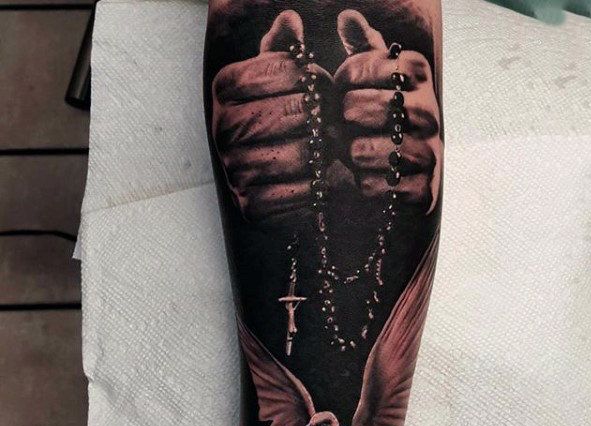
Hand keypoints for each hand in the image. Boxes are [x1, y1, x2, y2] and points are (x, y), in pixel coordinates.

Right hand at [212, 10, 332, 223]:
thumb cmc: (286, 114)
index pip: (279, 70)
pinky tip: (319, 179)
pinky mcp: (250, 206)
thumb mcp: (287, 78)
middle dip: (321, 117)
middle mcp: (222, 128)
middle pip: (289, 114)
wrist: (275, 171)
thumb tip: (290, 20)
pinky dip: (315, 187)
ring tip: (329, 148)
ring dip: (323, 152)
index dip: (312, 77)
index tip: (322, 86)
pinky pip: (294, 194)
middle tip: (334, 122)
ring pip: (295, 155)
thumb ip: (288, 49)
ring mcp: (233, 170)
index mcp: (225, 87)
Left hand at [334, 10, 441, 211]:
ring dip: (349, 154)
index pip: (355, 69)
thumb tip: (348, 17)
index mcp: (416, 71)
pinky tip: (370, 177)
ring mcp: (428, 151)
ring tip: (355, 152)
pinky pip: (376, 187)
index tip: (342, 95)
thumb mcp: (373, 80)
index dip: (337, 86)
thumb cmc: (382, 119)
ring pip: (361, 150)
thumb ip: (363, 49)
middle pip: (354, 109)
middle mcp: (427, 109)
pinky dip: (364, 184)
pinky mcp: (423, 189)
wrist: (412, 173)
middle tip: (342, 128)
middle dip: (339, 123)